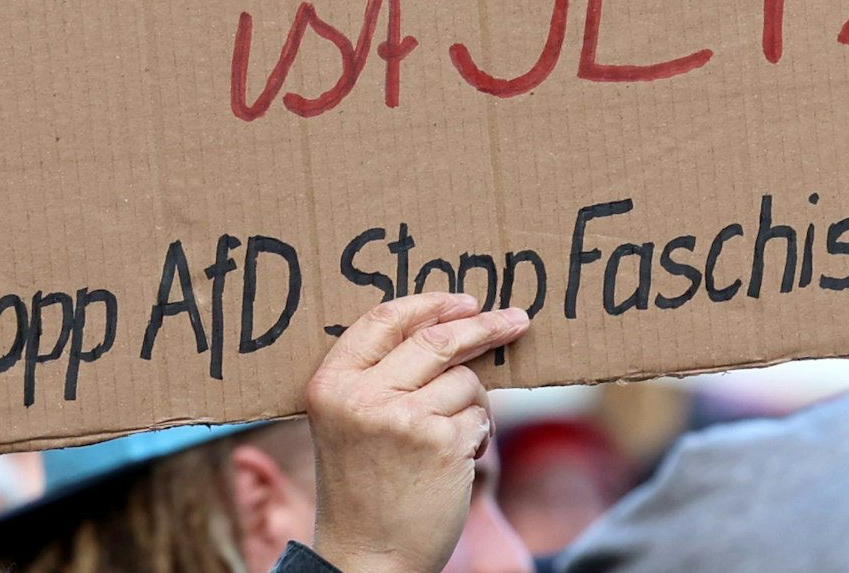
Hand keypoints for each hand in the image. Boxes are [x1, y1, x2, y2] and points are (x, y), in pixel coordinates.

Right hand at [305, 293, 529, 572]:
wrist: (369, 555)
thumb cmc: (366, 486)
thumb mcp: (352, 421)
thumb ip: (382, 375)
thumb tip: (451, 324)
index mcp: (331, 383)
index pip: (384, 319)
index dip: (430, 304)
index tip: (465, 301)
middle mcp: (362, 396)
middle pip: (437, 340)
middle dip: (484, 327)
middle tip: (517, 320)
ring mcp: (402, 418)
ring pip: (466, 381)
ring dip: (472, 405)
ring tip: (445, 442)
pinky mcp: (440, 443)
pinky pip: (480, 416)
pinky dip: (478, 435)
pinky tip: (453, 463)